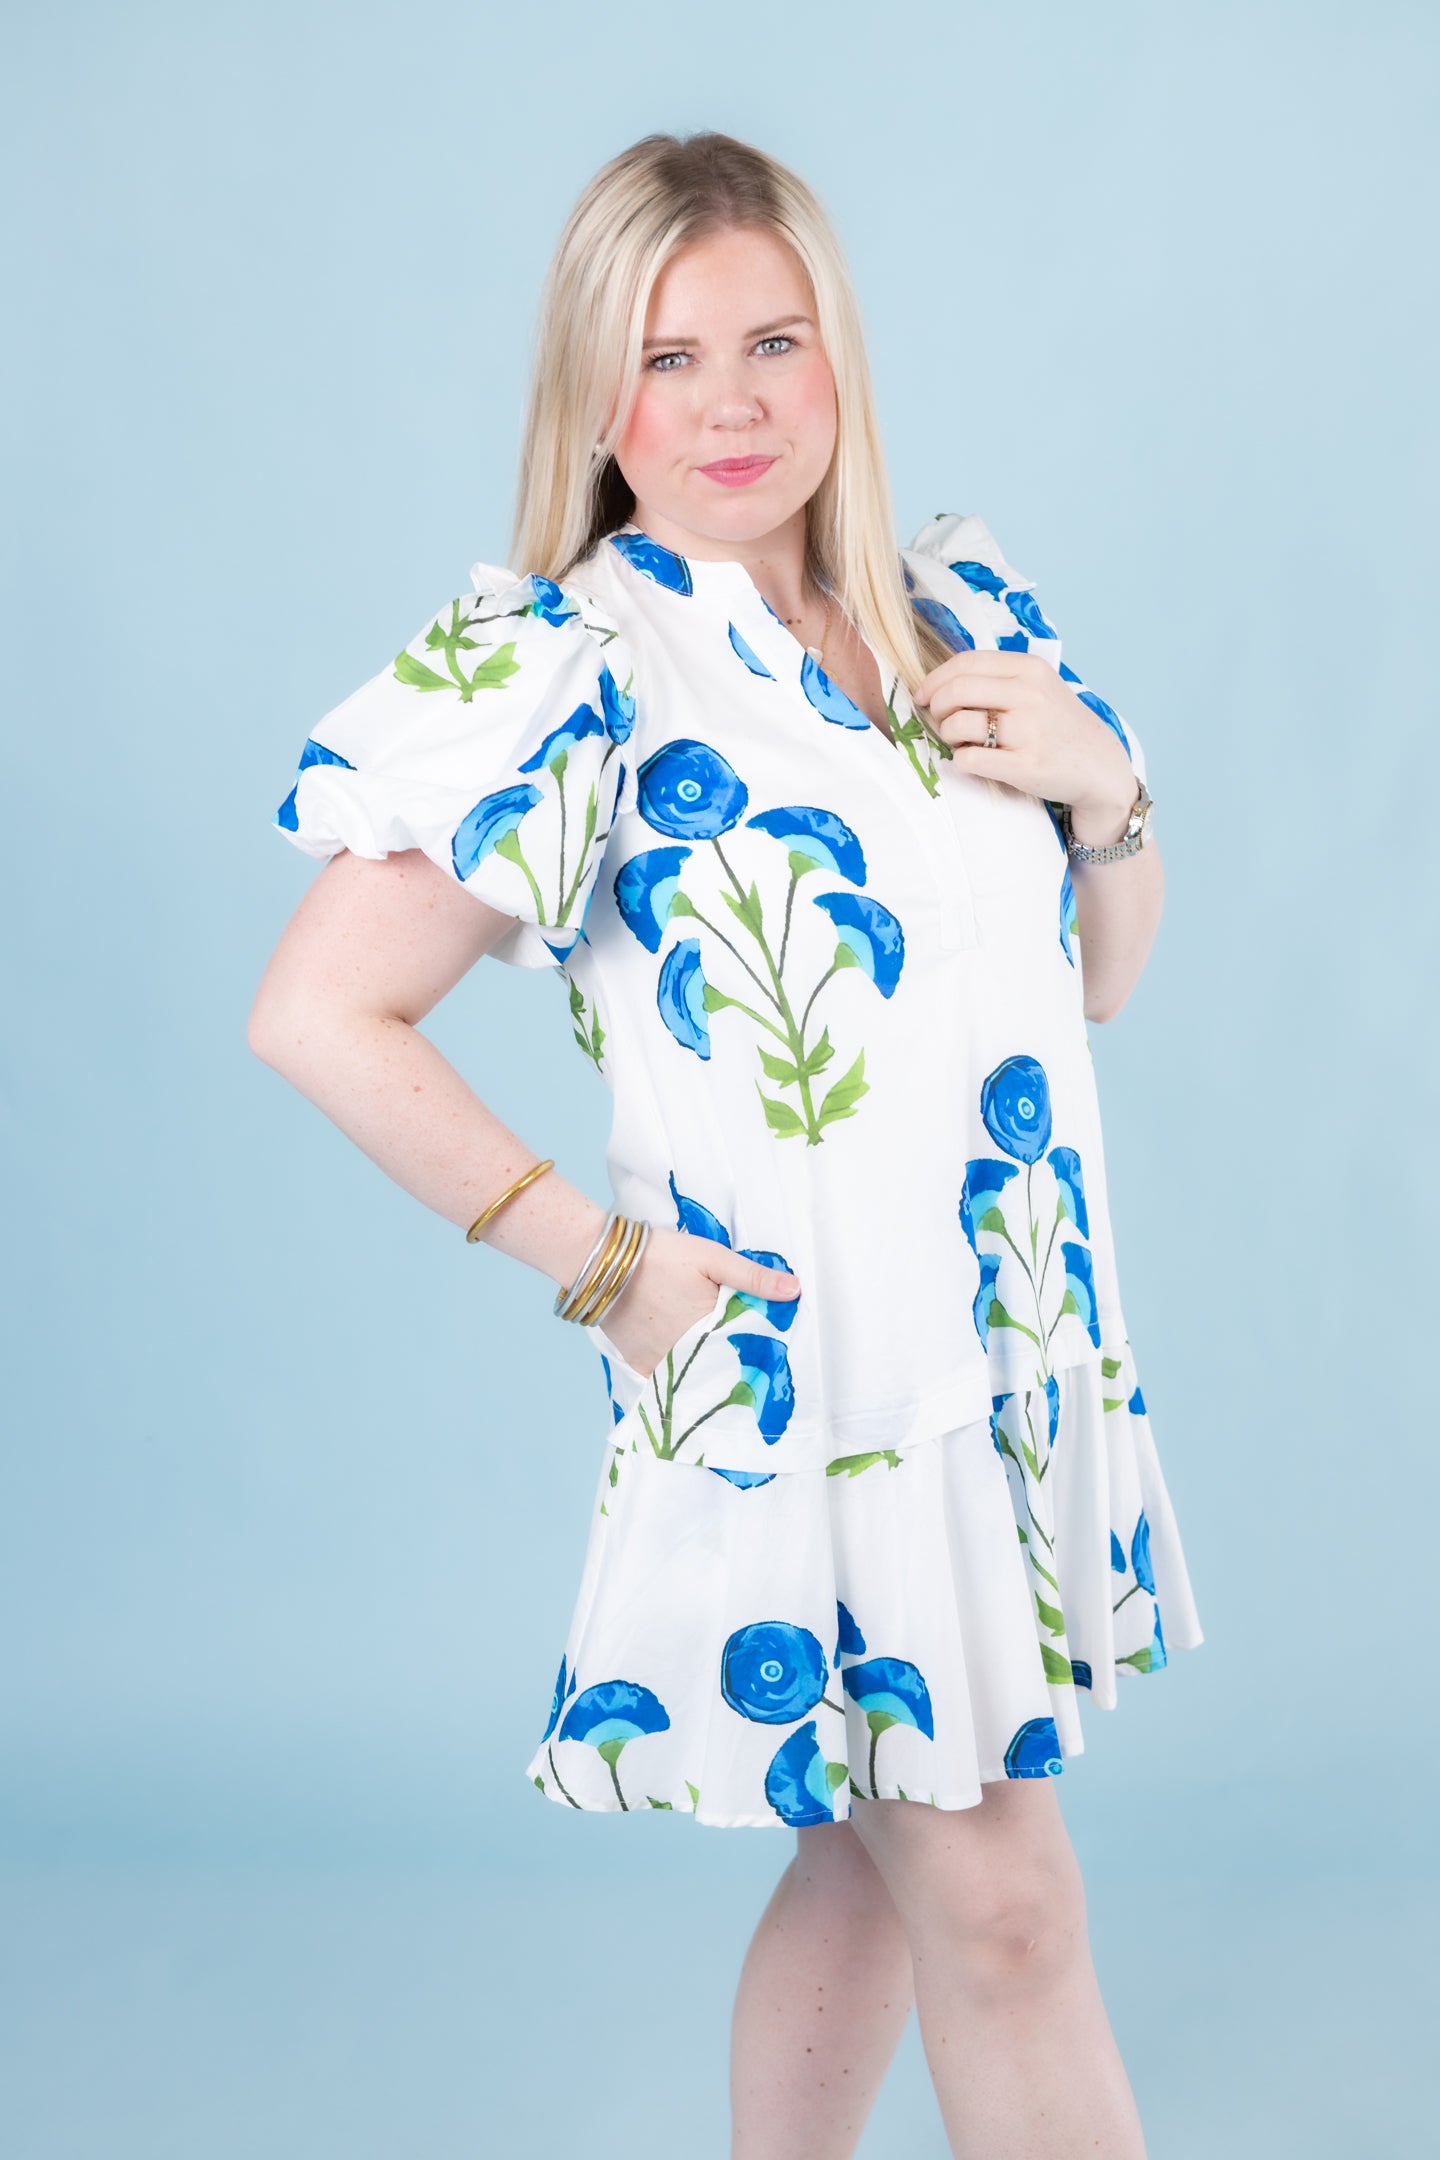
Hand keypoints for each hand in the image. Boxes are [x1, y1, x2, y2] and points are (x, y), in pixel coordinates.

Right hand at [598, 1228, 799, 1379]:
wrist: (603, 1262)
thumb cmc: (661, 1256)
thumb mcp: (712, 1257)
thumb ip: (753, 1276)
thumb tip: (795, 1291)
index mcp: (711, 1330)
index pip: (746, 1351)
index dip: (758, 1351)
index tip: (768, 1355)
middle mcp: (687, 1355)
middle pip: (721, 1368)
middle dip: (735, 1368)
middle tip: (748, 1368)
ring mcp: (660, 1363)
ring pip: (694, 1378)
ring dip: (707, 1375)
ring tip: (723, 1373)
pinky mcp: (638, 1365)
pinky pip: (664, 1384)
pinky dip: (677, 1381)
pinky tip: (689, 1377)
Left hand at [914, 649, 1137, 833]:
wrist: (1099, 765)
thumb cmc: (1058, 725)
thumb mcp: (1038, 686)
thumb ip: (998, 678)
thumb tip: (941, 683)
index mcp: (1029, 669)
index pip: (967, 663)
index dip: (935, 679)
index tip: (923, 695)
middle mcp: (1029, 695)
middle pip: (957, 691)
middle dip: (936, 707)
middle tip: (938, 720)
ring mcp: (1028, 731)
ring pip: (959, 725)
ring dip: (947, 734)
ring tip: (958, 741)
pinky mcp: (1025, 766)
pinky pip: (970, 759)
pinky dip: (960, 760)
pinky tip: (971, 759)